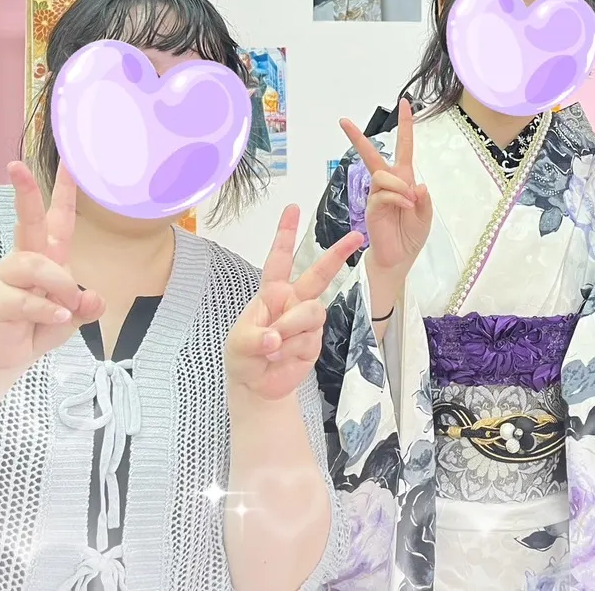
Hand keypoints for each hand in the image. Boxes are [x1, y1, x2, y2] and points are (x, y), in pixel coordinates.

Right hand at [0, 162, 103, 373]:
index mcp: (49, 255)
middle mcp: (27, 259)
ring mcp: (8, 278)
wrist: (9, 355)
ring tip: (67, 305)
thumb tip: (91, 298)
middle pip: (28, 220)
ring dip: (57, 284)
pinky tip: (58, 317)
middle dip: (25, 192)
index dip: (64, 191)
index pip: (58, 218)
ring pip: (32, 263)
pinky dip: (46, 309)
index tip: (69, 163)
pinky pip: (25, 299)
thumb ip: (87, 306)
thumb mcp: (74, 315)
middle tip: (16, 166)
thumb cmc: (41, 324)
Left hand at [227, 205, 363, 400]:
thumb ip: (255, 338)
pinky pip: (309, 340)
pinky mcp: (315, 341)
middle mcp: (293, 301)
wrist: (257, 387)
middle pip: (319, 273)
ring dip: (291, 328)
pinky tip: (279, 358)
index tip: (293, 208)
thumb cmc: (243, 356)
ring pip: (312, 312)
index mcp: (272, 292)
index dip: (285, 234)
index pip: (279, 259)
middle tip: (356, 236)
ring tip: (273, 346)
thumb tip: (275, 337)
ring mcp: (307, 321)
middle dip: (337, 254)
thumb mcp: (238, 344)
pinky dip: (290, 350)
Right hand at [340, 99, 431, 273]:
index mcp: (404, 179)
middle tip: (343, 120)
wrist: (398, 258)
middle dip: (357, 137)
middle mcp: (388, 183)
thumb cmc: (410, 235)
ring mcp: (377, 194)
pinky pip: (384, 193)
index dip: (405, 125)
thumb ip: (424, 200)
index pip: (404, 147)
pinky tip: (405, 207)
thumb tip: (418, 184)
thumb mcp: (425, 215)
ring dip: (400, 186)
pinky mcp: (372, 207)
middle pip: (372, 154)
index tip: (404, 103)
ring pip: (383, 175)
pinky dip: (397, 198)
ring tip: (409, 203)